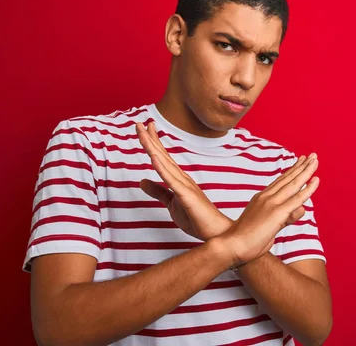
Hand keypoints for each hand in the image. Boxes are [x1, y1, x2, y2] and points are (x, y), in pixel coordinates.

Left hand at [136, 121, 230, 239]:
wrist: (216, 233)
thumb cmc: (197, 219)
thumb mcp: (172, 204)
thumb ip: (158, 192)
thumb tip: (142, 181)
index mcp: (178, 179)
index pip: (163, 157)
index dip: (153, 142)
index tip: (145, 127)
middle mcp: (182, 178)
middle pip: (162, 155)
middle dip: (150, 138)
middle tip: (139, 122)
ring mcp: (185, 185)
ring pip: (165, 163)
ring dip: (153, 146)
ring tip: (144, 131)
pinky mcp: (186, 196)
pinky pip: (171, 180)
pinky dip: (162, 167)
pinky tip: (154, 156)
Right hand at [218, 154, 319, 265]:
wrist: (232, 245)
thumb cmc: (247, 240)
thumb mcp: (268, 224)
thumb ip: (285, 216)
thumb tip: (300, 209)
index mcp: (261, 198)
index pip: (280, 181)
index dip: (292, 171)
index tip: (300, 161)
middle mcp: (266, 197)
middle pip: (288, 178)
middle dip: (301, 166)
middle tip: (312, 155)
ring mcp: (272, 204)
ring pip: (294, 184)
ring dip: (306, 170)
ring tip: (315, 159)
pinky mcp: (277, 213)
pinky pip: (297, 199)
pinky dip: (308, 189)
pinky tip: (316, 180)